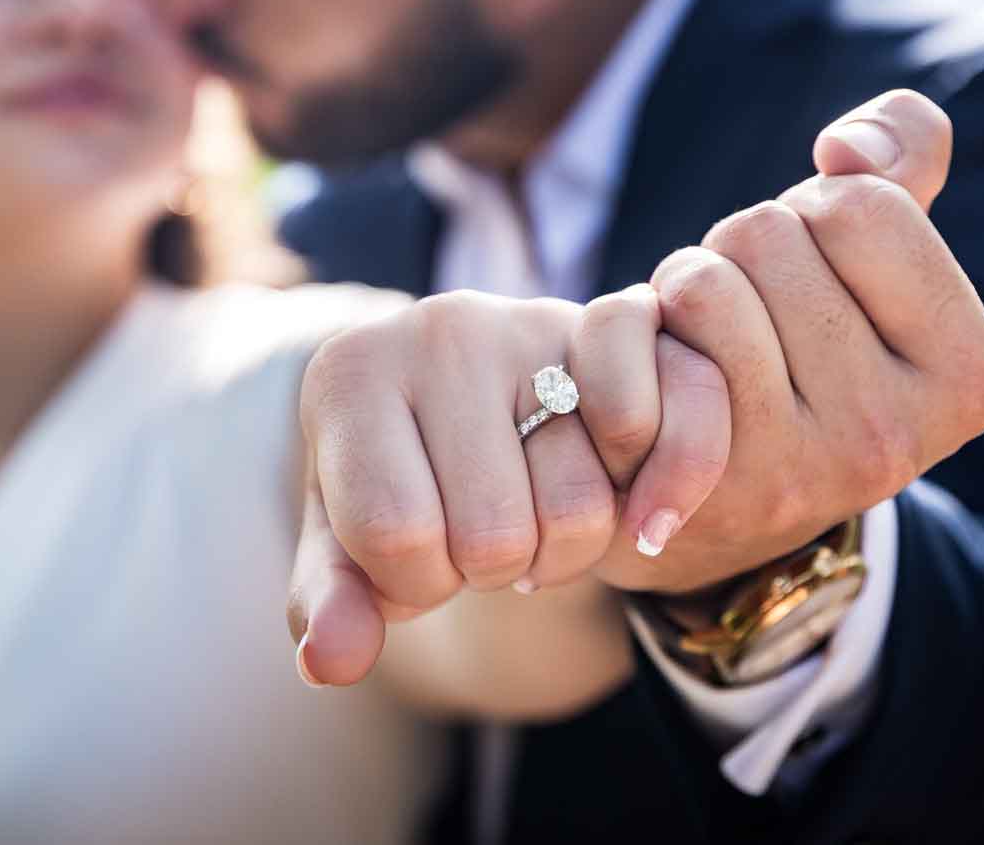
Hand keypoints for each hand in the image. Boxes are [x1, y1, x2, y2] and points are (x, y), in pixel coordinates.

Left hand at [290, 289, 731, 686]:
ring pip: (579, 511)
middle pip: (491, 537)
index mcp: (350, 376)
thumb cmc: (399, 480)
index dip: (410, 584)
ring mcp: (529, 322)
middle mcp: (438, 330)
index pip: (393, 536)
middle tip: (474, 534)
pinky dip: (650, 497)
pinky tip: (614, 503)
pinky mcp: (611, 328)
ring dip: (560, 551)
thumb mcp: (346, 540)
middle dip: (486, 572)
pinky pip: (651, 433)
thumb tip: (332, 662)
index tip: (411, 554)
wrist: (459, 394)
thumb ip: (331, 602)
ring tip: (528, 512)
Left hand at [616, 88, 983, 595]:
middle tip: (749, 321)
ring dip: (684, 289)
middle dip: (742, 253)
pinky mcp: (696, 483)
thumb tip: (848, 147)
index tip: (817, 278)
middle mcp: (893, 437)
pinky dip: (628, 328)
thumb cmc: (801, 349)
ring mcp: (794, 469)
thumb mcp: (873, 258)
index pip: (860, 204)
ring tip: (702, 345)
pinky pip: (636, 328)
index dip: (813, 212)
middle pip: (770, 234)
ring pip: (704, 281)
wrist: (715, 504)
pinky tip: (653, 379)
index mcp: (967, 374)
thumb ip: (900, 160)